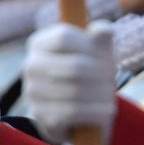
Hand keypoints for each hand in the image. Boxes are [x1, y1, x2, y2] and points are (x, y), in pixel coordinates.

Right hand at [23, 21, 115, 143]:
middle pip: (75, 66)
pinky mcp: (41, 116)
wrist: (74, 114)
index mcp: (39, 43)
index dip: (91, 47)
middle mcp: (31, 65)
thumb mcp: (95, 52)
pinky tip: (107, 110)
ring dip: (102, 94)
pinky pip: (74, 112)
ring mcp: (32, 92)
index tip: (107, 56)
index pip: (64, 38)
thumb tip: (106, 29)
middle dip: (101, 74)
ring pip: (76, 91)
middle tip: (113, 78)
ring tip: (110, 95)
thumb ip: (100, 38)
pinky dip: (96, 111)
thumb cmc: (86, 74)